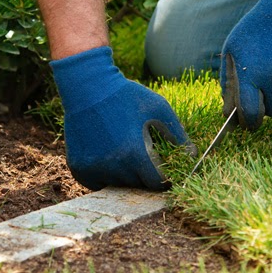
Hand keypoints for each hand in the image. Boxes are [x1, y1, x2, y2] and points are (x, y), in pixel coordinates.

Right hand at [51, 46, 193, 190]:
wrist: (87, 87)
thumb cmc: (126, 96)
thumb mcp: (159, 109)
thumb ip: (178, 136)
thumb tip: (192, 157)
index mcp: (134, 154)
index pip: (157, 183)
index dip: (164, 177)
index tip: (164, 169)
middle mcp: (113, 166)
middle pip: (137, 185)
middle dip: (144, 173)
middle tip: (141, 151)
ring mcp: (93, 169)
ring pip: (118, 184)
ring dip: (124, 173)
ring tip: (122, 146)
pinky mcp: (79, 169)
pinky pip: (99, 182)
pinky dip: (105, 173)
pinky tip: (106, 151)